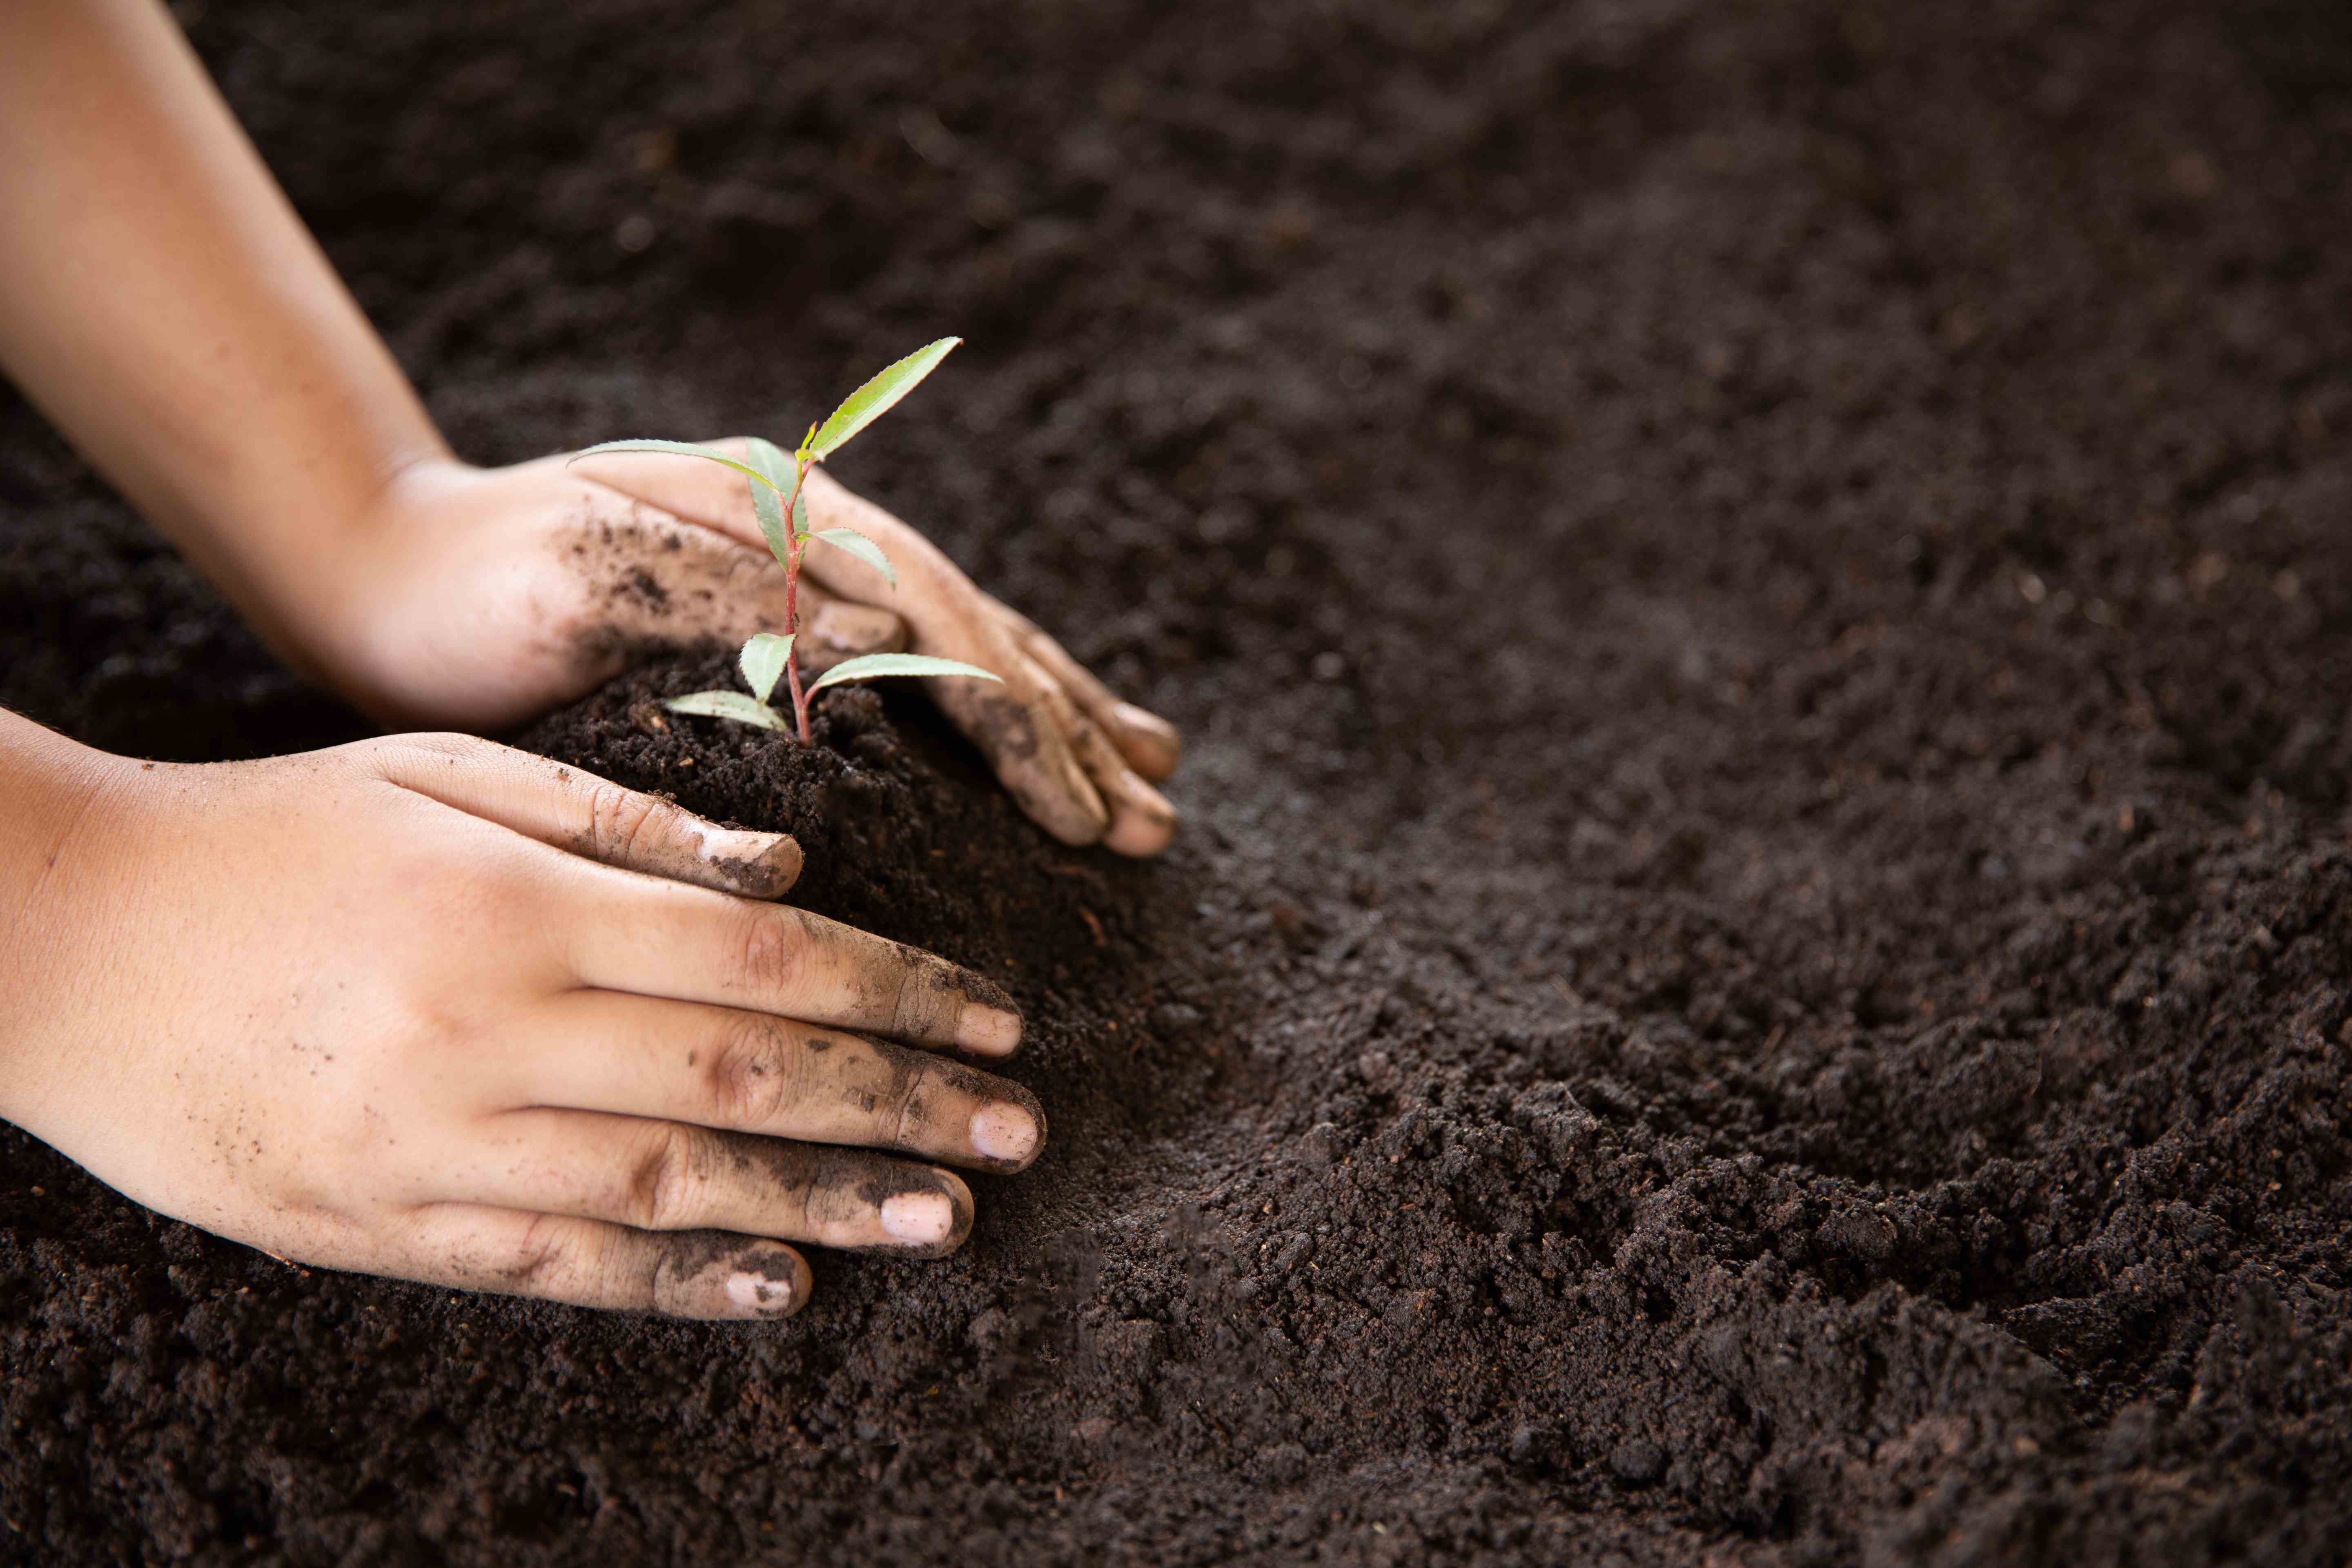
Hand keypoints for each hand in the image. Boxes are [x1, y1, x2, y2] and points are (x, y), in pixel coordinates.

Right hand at [0, 728, 1046, 1318]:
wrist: (66, 940)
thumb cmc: (275, 834)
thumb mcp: (439, 777)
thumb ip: (618, 824)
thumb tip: (786, 871)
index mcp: (520, 910)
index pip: (763, 962)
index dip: (898, 992)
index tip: (995, 1019)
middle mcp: (494, 1032)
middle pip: (747, 1078)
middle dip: (902, 1105)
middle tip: (1022, 1131)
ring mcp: (435, 1141)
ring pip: (675, 1185)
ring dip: (826, 1203)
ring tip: (944, 1218)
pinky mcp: (380, 1222)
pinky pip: (557, 1264)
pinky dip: (677, 1278)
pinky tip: (777, 1281)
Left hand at [322, 453, 1180, 854]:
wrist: (373, 564)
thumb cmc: (461, 584)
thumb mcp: (575, 574)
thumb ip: (724, 587)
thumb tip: (881, 622)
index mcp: (779, 515)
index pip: (935, 631)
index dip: (1019, 726)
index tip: (1082, 814)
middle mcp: (813, 529)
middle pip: (975, 634)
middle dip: (1069, 733)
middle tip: (1155, 825)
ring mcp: (806, 565)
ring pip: (966, 644)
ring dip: (1059, 718)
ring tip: (1152, 781)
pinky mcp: (784, 611)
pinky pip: (916, 663)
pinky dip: (991, 707)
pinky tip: (1048, 745)